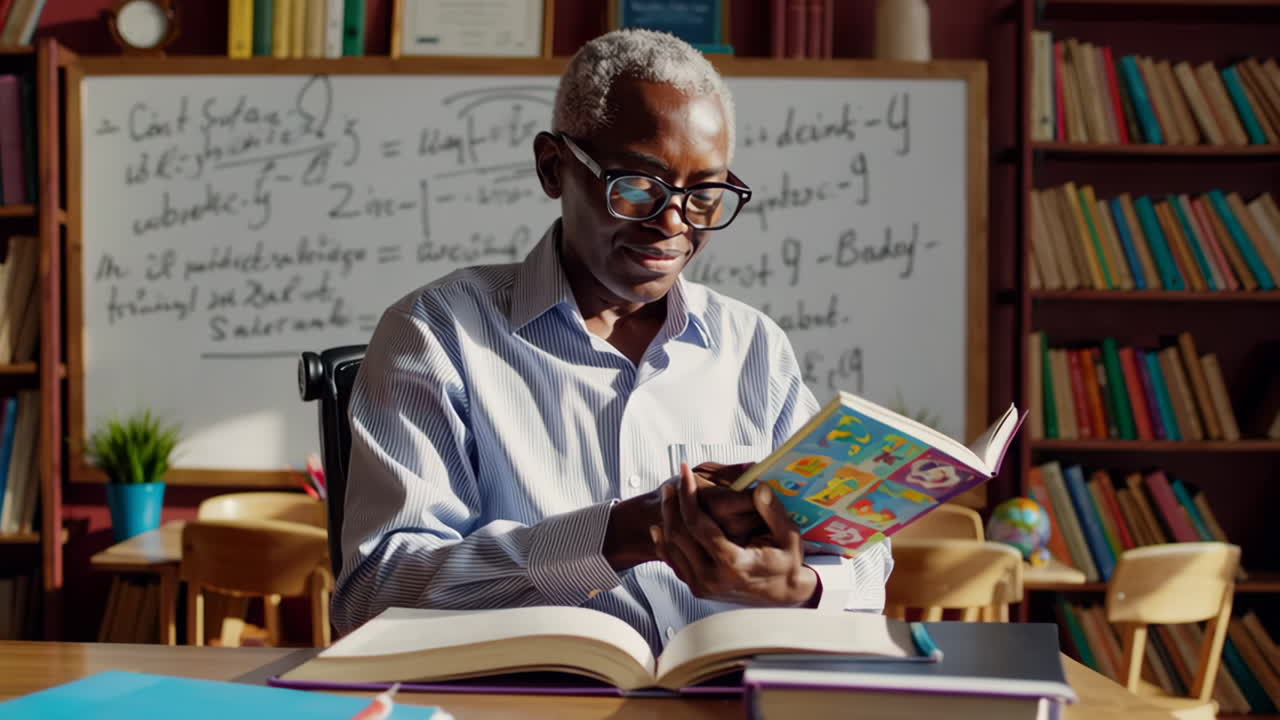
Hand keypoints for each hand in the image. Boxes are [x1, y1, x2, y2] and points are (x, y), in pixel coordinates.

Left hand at [652, 463, 817, 606]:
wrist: (783, 596)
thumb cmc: (787, 563)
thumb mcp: (789, 538)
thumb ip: (773, 512)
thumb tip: (760, 488)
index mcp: (733, 564)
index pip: (698, 524)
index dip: (689, 495)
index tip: (684, 472)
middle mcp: (712, 578)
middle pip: (678, 535)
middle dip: (672, 505)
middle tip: (672, 482)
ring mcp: (702, 586)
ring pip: (671, 547)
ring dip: (667, 520)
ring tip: (670, 498)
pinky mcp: (697, 589)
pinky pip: (673, 561)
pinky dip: (665, 541)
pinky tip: (663, 524)